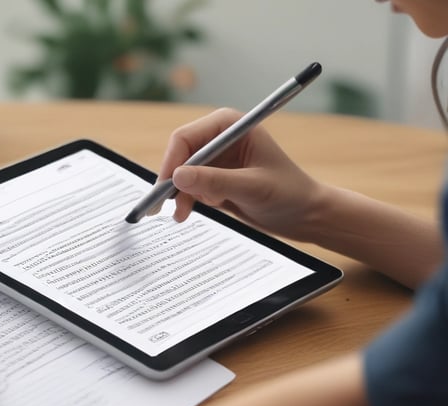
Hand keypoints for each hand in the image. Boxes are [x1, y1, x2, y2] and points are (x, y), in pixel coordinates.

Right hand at [158, 108, 326, 241]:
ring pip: (181, 175)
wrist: (305, 215)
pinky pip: (189, 188)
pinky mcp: (215, 180)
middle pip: (179, 156)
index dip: (172, 161)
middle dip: (173, 181)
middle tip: (164, 206)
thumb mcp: (252, 188)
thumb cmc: (289, 194)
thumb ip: (215, 181)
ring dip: (179, 195)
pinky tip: (187, 213)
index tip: (166, 186)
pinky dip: (185, 201)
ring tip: (182, 215)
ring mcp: (216, 161)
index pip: (186, 138)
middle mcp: (220, 139)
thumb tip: (178, 177)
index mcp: (231, 126)